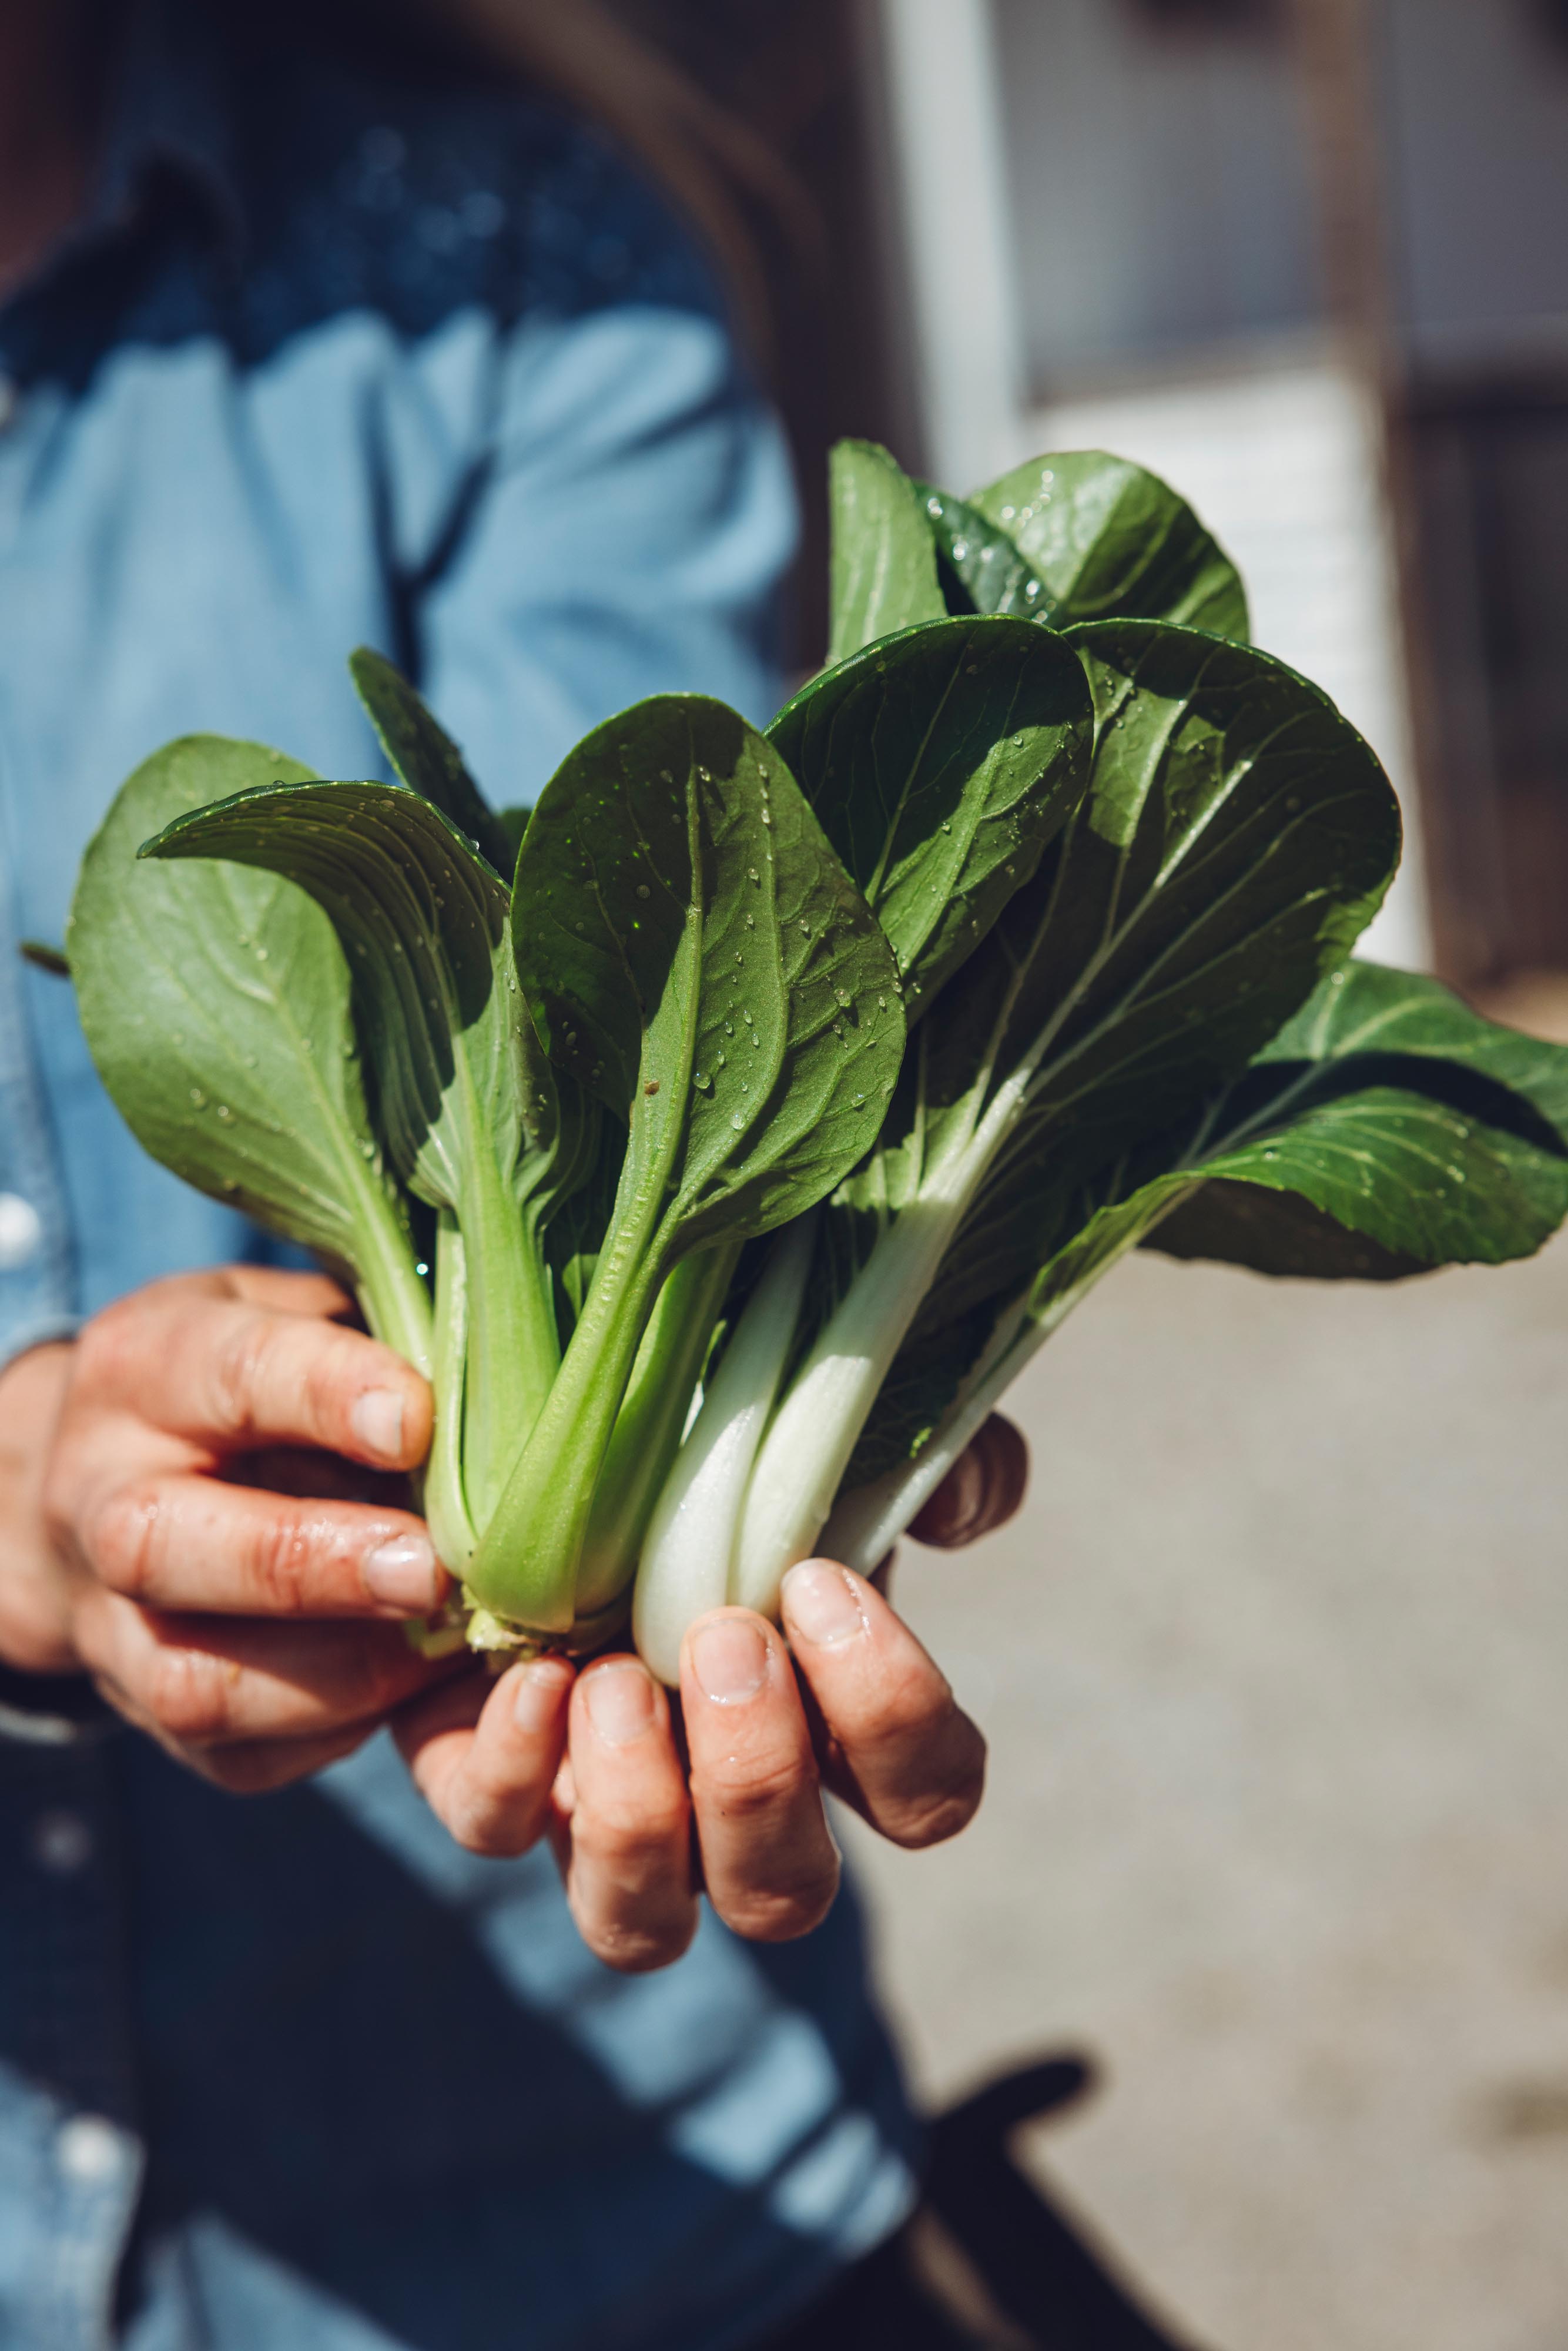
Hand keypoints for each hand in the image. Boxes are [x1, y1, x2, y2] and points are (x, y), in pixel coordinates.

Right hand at [0, 1267, 454, 1789]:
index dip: (324, 1395)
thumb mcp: (296, 1314)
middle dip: (306, 1563)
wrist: (119, 1486)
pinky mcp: (153, 1716)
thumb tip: (509, 1366)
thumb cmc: (254, 1378)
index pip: (226, 1373)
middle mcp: (97, 1498)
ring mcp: (111, 1623)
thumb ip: (375, 1332)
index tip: (418, 1421)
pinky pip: (241, 1753)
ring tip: (448, 1644)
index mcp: (141, 1368)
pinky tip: (421, 1688)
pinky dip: (341, 1732)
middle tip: (433, 1571)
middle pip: (163, 1544)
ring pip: (192, 1679)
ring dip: (337, 1675)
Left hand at [395, 1413, 1026, 1972]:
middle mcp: (726, 1808)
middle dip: (758, 1773)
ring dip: (638, 1814)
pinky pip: (500, 1834)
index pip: (925, 1796)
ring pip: (643, 1927)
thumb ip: (926, 1458)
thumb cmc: (722, 1456)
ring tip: (613, 1677)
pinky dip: (516, 1770)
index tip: (821, 1583)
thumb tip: (961, 1515)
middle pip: (784, 1892)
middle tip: (719, 1634)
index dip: (891, 1715)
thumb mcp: (829, 1435)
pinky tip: (528, 1674)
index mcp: (834, 1730)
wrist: (555, 1447)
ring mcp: (606, 1822)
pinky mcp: (496, 1790)